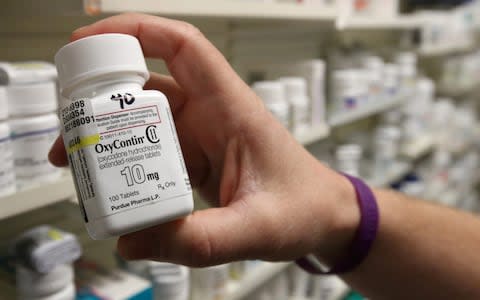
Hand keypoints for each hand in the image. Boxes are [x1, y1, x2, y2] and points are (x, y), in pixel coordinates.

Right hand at [49, 13, 358, 266]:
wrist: (323, 218)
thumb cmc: (304, 208)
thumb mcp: (256, 228)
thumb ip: (201, 238)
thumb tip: (135, 238)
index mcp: (231, 109)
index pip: (184, 47)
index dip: (136, 31)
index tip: (90, 40)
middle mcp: (212, 114)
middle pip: (148, 82)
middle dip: (102, 94)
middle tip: (68, 123)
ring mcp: (202, 135)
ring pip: (144, 115)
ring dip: (107, 129)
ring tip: (73, 157)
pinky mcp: (195, 157)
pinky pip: (151, 145)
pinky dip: (124, 155)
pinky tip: (106, 177)